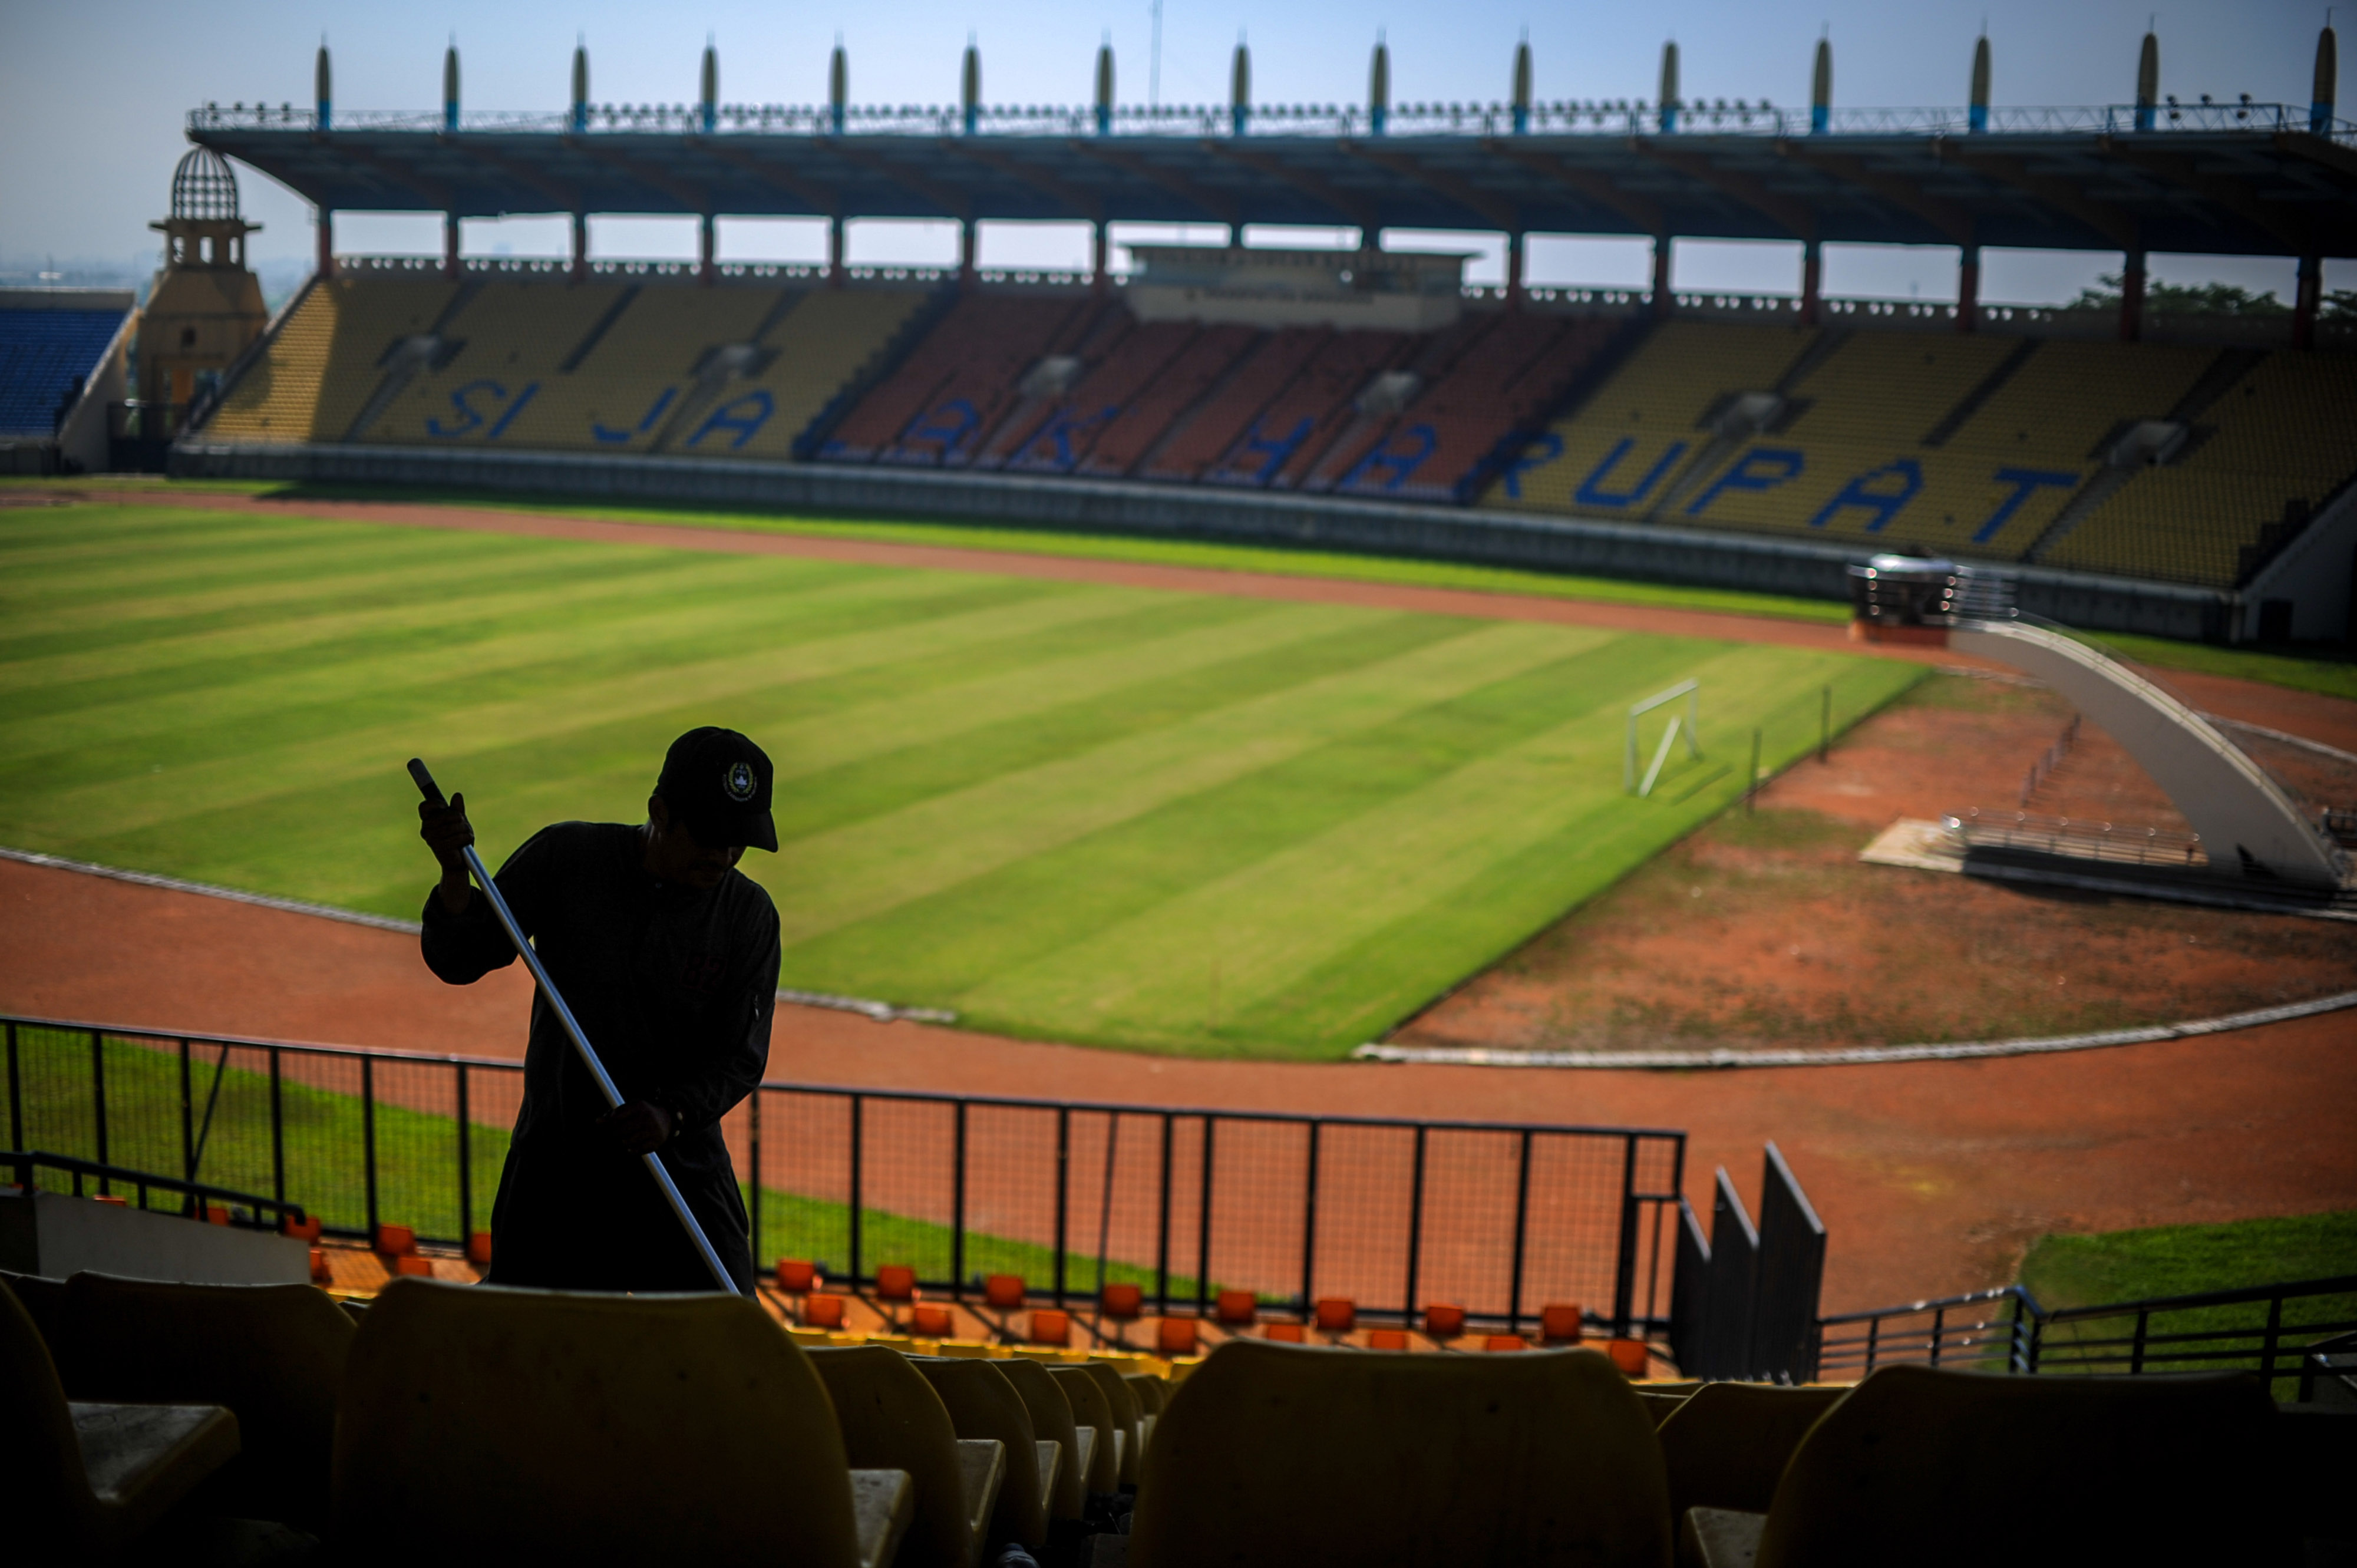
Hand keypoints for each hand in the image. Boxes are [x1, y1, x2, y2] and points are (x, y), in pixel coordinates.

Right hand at [418, 792, 474, 912]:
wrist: (459, 863)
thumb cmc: (458, 840)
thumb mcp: (459, 822)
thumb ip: (457, 809)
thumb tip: (457, 795)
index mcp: (427, 821)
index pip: (424, 806)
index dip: (436, 803)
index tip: (444, 806)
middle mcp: (426, 830)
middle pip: (446, 814)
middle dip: (459, 819)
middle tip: (462, 826)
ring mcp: (432, 839)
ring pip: (454, 826)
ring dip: (465, 830)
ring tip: (465, 837)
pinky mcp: (440, 848)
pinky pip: (458, 837)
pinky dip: (466, 839)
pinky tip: (465, 845)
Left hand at [600, 1102, 675, 1154]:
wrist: (668, 1118)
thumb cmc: (642, 1113)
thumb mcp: (630, 1108)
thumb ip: (613, 1114)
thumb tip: (597, 1121)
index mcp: (639, 1106)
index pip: (615, 1118)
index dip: (609, 1125)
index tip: (609, 1127)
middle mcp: (647, 1117)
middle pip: (620, 1131)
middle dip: (614, 1135)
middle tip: (613, 1136)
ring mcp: (652, 1130)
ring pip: (627, 1142)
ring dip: (623, 1143)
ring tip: (623, 1140)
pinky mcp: (656, 1142)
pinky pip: (637, 1150)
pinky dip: (631, 1150)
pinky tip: (630, 1147)